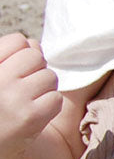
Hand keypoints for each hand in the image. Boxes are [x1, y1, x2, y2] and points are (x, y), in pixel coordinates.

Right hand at [0, 33, 62, 154]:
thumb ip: (12, 56)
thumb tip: (34, 44)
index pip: (17, 41)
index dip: (20, 54)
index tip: (11, 71)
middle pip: (36, 57)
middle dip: (34, 70)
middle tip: (21, 89)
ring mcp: (12, 98)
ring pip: (49, 77)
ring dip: (43, 89)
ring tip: (25, 102)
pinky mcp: (30, 117)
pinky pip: (56, 98)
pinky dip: (49, 106)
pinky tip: (33, 114)